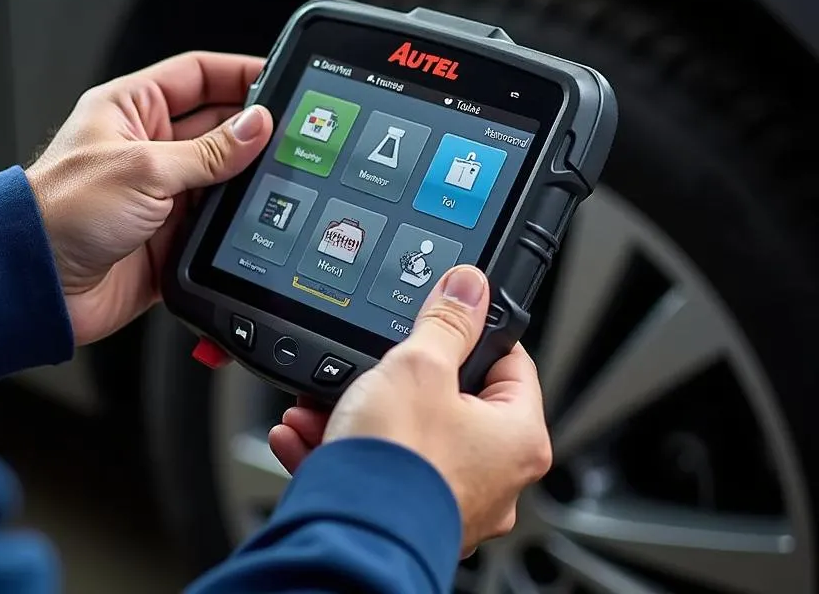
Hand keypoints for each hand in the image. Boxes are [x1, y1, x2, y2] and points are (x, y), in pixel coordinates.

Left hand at [26, 52, 272, 345]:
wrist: (33, 285)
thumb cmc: (60, 212)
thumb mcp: (144, 168)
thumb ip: (209, 151)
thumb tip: (257, 125)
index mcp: (131, 109)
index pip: (197, 76)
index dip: (239, 74)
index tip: (280, 78)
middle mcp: (148, 147)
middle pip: (217, 126)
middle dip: (253, 130)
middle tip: (294, 133)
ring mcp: (160, 193)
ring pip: (222, 178)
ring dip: (246, 180)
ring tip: (282, 176)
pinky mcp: (169, 236)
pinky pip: (215, 224)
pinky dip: (235, 224)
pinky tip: (257, 221)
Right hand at [269, 265, 551, 554]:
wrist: (348, 534)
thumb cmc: (396, 463)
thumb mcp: (419, 365)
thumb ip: (446, 321)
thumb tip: (470, 286)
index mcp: (517, 439)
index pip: (510, 365)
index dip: (471, 335)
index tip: (441, 322)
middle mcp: (494, 479)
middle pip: (448, 402)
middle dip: (394, 380)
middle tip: (369, 366)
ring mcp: (450, 503)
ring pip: (403, 438)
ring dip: (358, 414)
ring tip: (319, 401)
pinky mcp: (407, 520)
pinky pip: (376, 471)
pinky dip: (341, 450)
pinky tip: (305, 435)